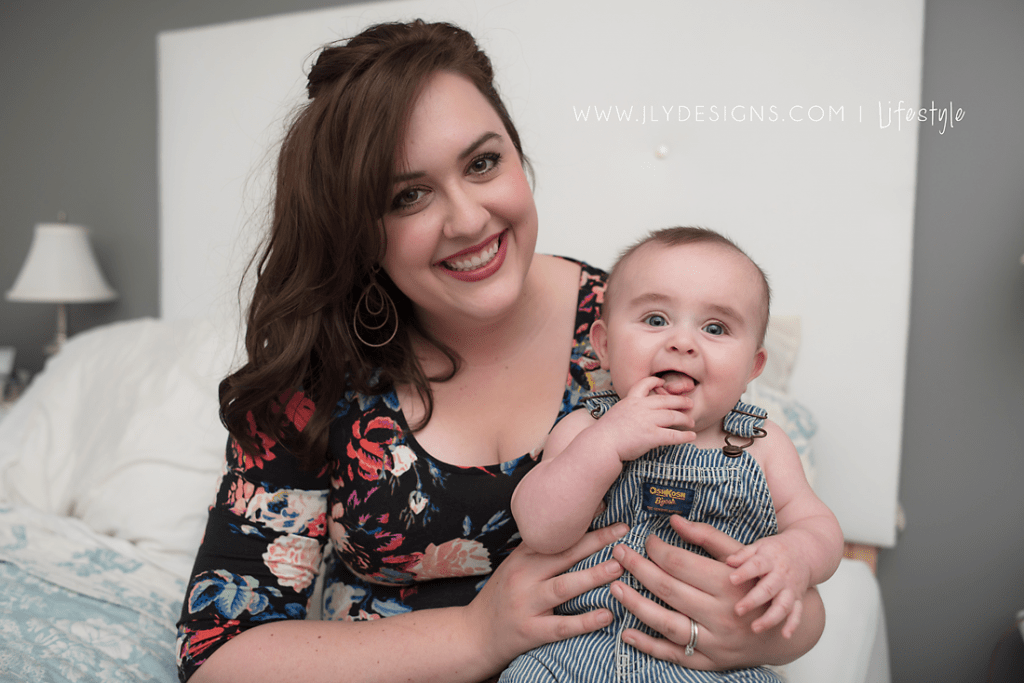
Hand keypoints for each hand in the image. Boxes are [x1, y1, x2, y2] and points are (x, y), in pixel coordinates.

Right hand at [466, 523, 628, 669]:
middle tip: (623, 531)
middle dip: (595, 541)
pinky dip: (585, 621)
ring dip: (593, 576)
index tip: (604, 506)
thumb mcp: (514, 567)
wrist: (474, 635)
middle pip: (563, 555)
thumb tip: (573, 529)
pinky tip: (607, 615)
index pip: (554, 536)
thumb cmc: (502, 597)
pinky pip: (562, 626)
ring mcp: (526, 604)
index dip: (580, 522)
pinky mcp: (530, 631)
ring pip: (563, 587)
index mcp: (521, 558)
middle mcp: (523, 577)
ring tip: (618, 567)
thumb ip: (540, 551)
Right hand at [592, 377, 694, 461]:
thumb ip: (627, 411)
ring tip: (691, 422)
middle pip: (666, 400)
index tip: (661, 381)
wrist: (601, 444)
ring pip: (673, 416)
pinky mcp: (652, 436)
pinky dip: (685, 436)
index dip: (654, 382)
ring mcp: (647, 421)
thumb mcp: (615, 414)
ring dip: (685, 419)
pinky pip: (673, 435)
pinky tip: (691, 437)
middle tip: (690, 403)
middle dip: (680, 401)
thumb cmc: (604, 433)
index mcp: (631, 401)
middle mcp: (641, 408)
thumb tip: (634, 416)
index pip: (644, 385)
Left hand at [609, 516, 787, 669]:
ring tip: (615, 588)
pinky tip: (626, 633)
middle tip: (618, 554)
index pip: (680, 563)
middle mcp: (721, 614)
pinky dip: (648, 646)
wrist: (779, 631)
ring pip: (667, 623)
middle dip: (638, 569)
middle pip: (669, 589)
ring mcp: (716, 641)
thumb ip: (707, 537)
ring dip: (636, 606)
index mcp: (728, 584)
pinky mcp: (711, 662)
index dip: (658, 549)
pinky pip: (674, 655)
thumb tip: (674, 519)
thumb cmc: (755, 586)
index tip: (647, 540)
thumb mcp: (739, 557)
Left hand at [726, 535, 811, 638]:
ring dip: (770, 618)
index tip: (731, 579)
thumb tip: (728, 561)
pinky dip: (793, 625)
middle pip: (768, 589)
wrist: (804, 552)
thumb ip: (743, 554)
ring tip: (755, 628)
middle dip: (753, 600)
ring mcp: (791, 589)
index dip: (744, 572)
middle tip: (738, 610)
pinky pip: (797, 613)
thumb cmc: (774, 551)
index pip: (757, 565)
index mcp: (769, 559)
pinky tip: (785, 635)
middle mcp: (781, 575)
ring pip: (782, 605)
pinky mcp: (798, 599)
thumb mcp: (759, 546)